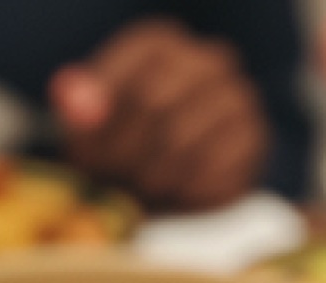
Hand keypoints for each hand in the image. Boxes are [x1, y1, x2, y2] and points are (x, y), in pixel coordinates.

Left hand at [49, 19, 268, 211]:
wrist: (163, 184)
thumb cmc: (116, 150)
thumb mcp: (84, 129)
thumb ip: (77, 105)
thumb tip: (72, 94)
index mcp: (158, 46)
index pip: (129, 75)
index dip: (104, 127)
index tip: (88, 158)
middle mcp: (206, 60)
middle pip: (155, 102)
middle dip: (123, 153)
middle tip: (111, 180)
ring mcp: (236, 96)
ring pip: (185, 137)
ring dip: (151, 175)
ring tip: (140, 188)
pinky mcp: (253, 139)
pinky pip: (214, 168)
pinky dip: (183, 191)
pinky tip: (172, 193)